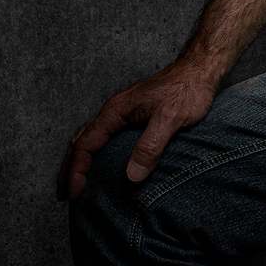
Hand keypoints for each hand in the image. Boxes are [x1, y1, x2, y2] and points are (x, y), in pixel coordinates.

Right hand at [56, 59, 219, 201]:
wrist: (200, 69)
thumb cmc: (188, 90)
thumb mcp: (171, 119)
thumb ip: (150, 146)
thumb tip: (132, 176)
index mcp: (116, 112)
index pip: (85, 145)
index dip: (76, 172)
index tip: (74, 195)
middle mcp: (114, 111)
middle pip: (80, 142)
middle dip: (70, 169)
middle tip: (65, 195)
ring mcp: (123, 112)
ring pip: (91, 138)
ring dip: (80, 160)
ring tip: (77, 183)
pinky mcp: (133, 114)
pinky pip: (105, 136)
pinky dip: (96, 152)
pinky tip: (104, 163)